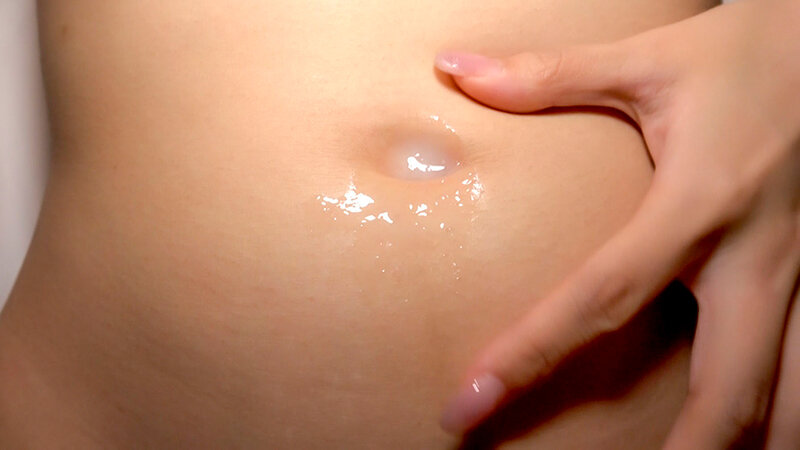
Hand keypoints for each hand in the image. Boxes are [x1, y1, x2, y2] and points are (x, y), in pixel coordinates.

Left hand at [434, 0, 799, 447]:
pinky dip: (778, 410)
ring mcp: (798, 276)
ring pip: (787, 394)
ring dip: (740, 445)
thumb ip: (548, 76)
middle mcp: (753, 257)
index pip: (600, 297)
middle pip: (727, 388)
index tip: (469, 403)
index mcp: (697, 205)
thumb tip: (455, 70)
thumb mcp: (645, 63)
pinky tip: (747, 434)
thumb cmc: (739, 56)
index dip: (530, 355)